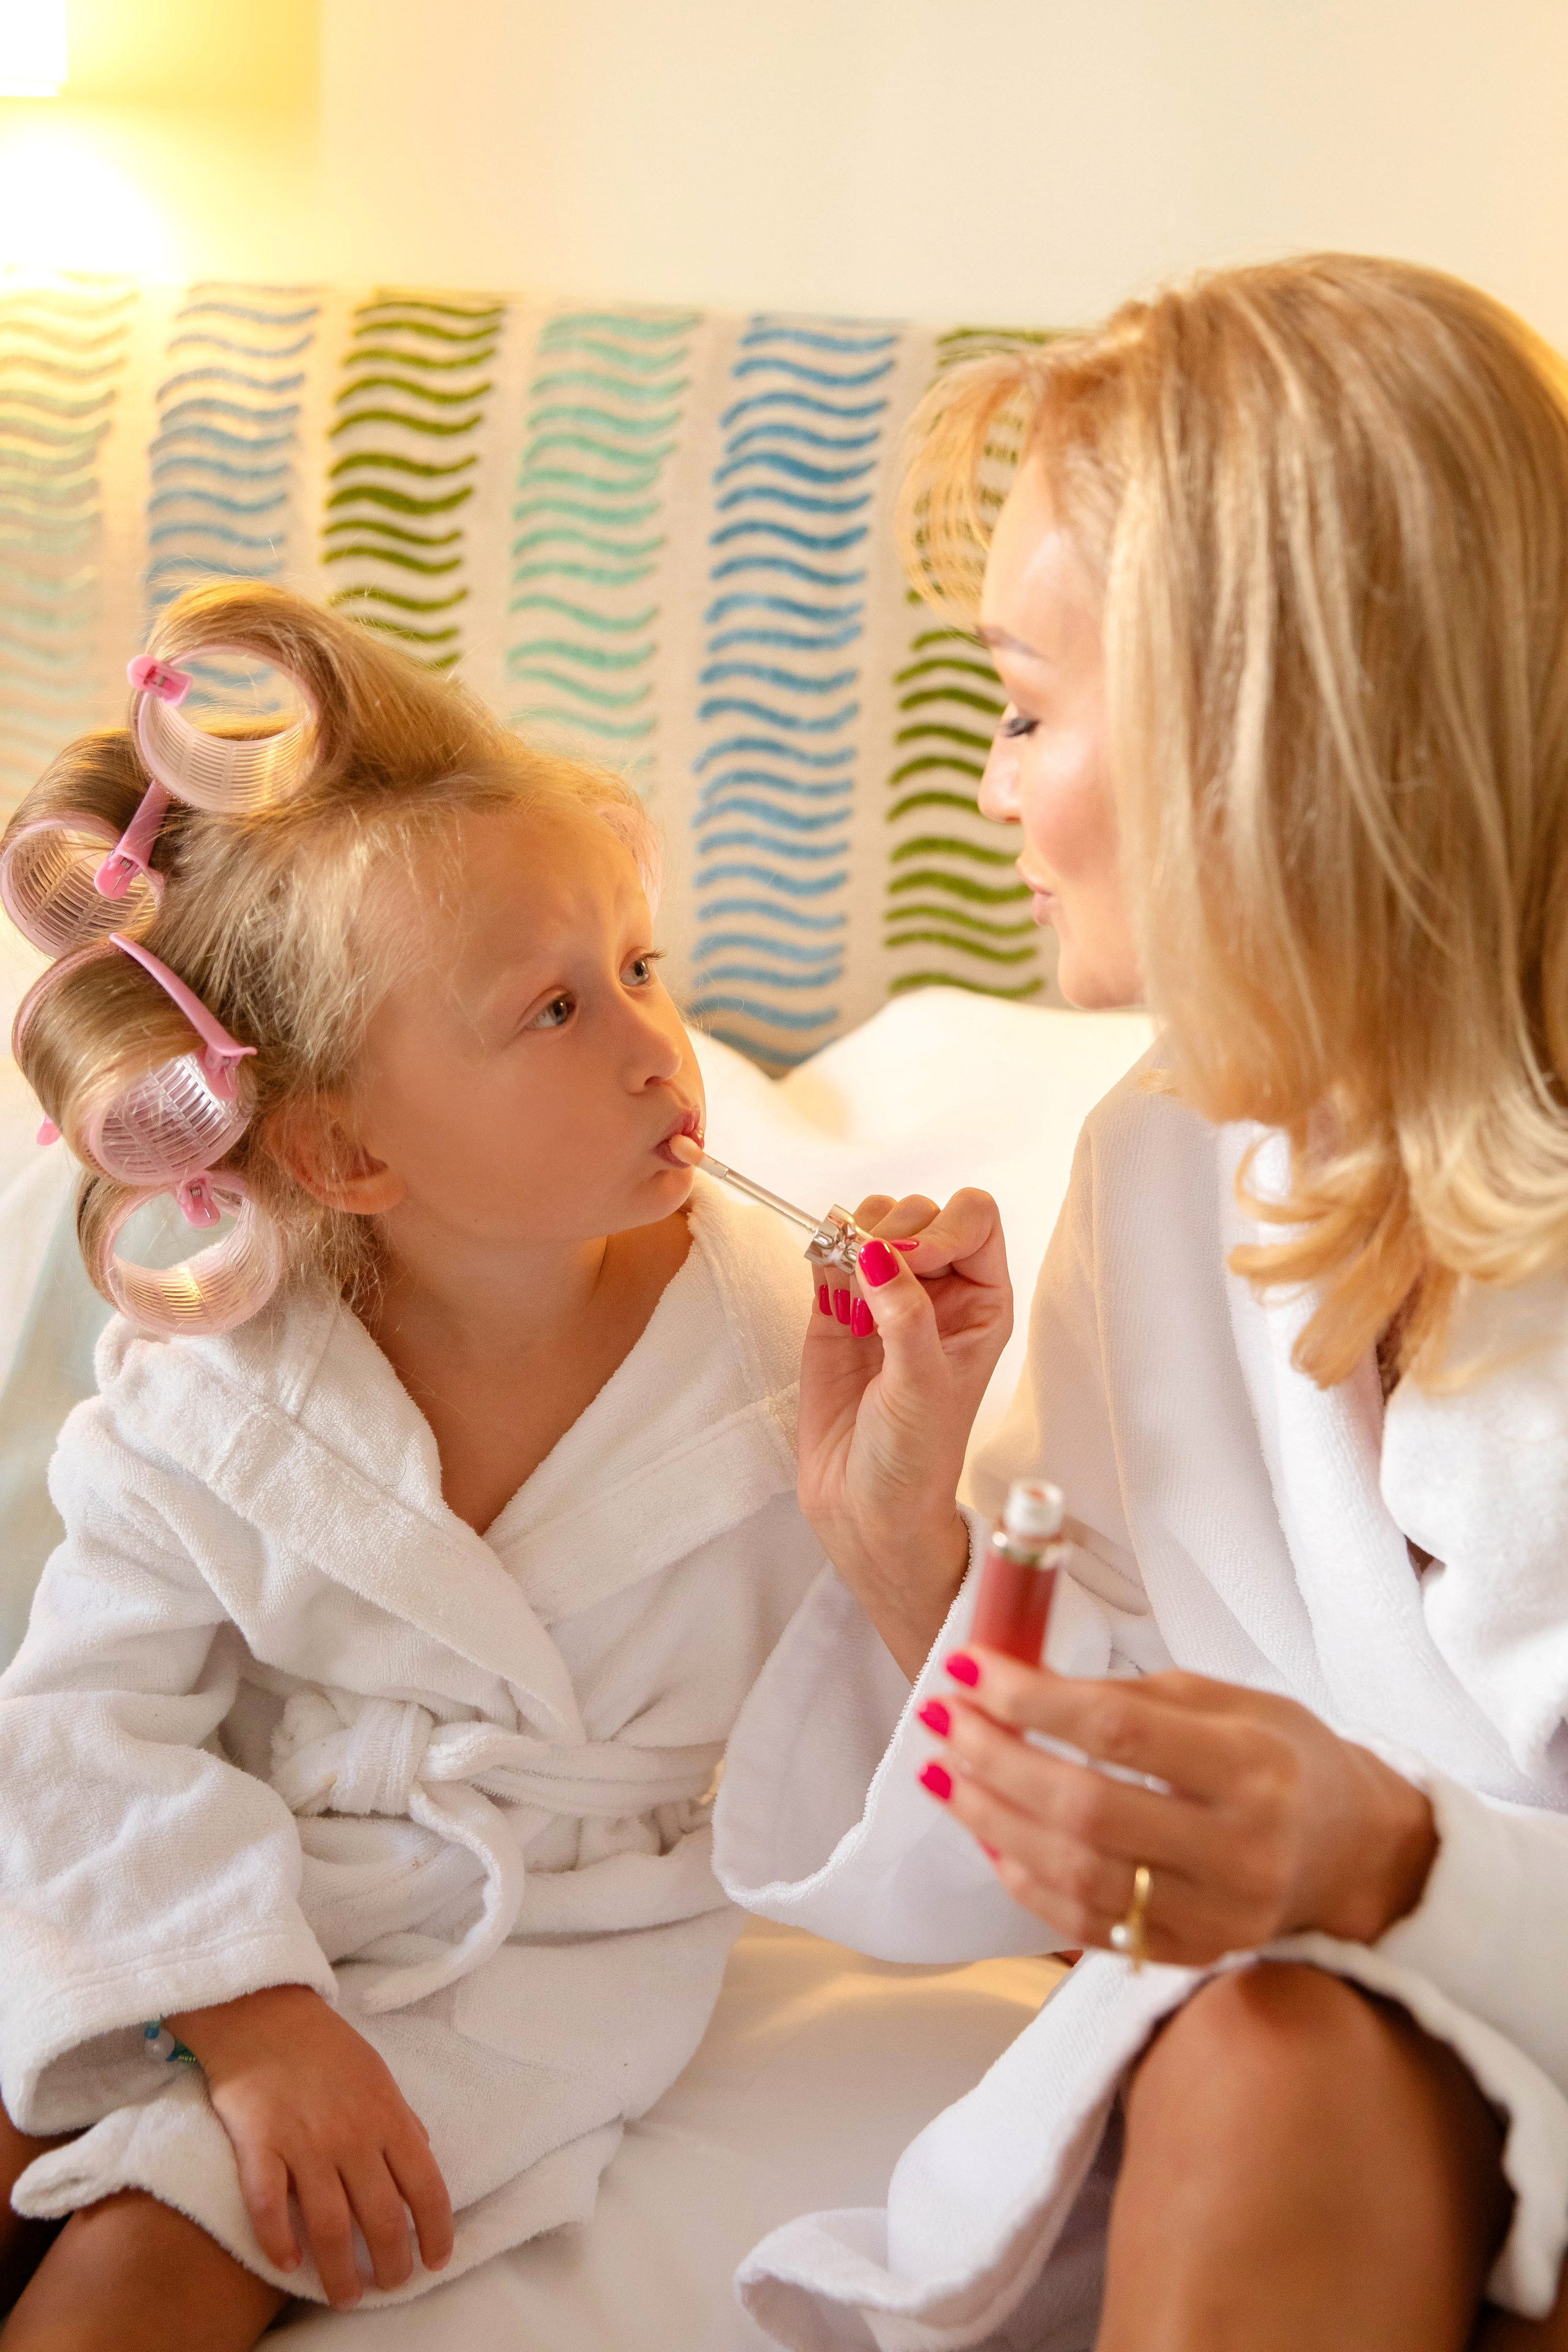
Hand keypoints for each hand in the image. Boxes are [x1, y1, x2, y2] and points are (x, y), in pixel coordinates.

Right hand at [166, 1983, 452, 2305]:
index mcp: (387, 2117)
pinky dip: (278, 2242)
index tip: (436, 2260)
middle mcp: (352, 2136)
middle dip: (392, 2264)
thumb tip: (424, 2156)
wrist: (263, 2011)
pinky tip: (288, 2264)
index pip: (426, 2187)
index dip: (437, 2231)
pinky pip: (268, 2206)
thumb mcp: (378, 2075)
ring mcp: (304, 2142)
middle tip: (390, 2286)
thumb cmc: (324, 2046)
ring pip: (330, 2227)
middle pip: (382, 2218)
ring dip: (341, 2272)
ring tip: (347, 2295)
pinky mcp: (259, 2144)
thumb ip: (400, 2120)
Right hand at [799, 1189, 1011, 1676]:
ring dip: (852, 1237)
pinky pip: (829, 1252)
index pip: (974, 1222)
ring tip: (847, 1293)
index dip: (941, 1227)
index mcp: (981, 1304)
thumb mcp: (922, 1386)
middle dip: (891, 1230)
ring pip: (872, 1223)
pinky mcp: (836, 1309)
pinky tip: (826, 1289)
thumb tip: (874, 1248)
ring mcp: (884, 1297)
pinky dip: (822, 1252)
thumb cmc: (915, 1460)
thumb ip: (905, 1314)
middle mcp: (938, 1292)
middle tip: (869, 1283)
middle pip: (920, 1212)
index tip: (909, 1261)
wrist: (866, 1509)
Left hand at [920, 1649, 1437, 1961]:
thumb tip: (1017, 1684)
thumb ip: (1126, 1695)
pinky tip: (988, 1836)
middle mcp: (1240, 1848)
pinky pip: (1087, 1927)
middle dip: (996, 1761)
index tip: (968, 1670)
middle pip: (1087, 1809)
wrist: (1352, 1850)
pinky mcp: (1195, 1954)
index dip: (1031, 1700)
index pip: (1119, 1730)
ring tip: (944, 1775)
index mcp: (1252, 1765)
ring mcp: (1219, 1915)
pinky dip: (1026, 1881)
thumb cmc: (1280, 1756)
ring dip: (992, 1822)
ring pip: (1077, 1876)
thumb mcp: (1223, 1699)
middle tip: (943, 1721)